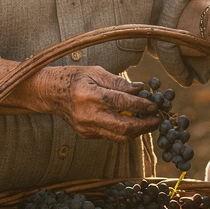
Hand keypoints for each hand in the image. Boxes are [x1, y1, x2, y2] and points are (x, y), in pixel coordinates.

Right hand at [28, 65, 161, 140]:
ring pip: (118, 136)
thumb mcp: (96, 72)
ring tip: (149, 123)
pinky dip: (125, 131)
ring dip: (137, 131)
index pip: (121, 103)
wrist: (51, 93)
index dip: (141, 105)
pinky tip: (133, 123)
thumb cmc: (75, 78)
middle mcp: (87, 115)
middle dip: (144, 125)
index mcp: (89, 95)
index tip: (155, 105)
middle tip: (158, 120)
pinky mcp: (87, 134)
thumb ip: (118, 83)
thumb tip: (140, 89)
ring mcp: (86, 128)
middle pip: (123, 127)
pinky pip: (110, 136)